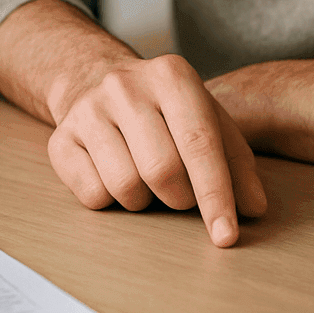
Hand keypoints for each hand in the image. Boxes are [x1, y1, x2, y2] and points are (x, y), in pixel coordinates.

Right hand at [46, 53, 267, 246]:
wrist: (95, 81)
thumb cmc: (164, 111)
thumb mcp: (207, 120)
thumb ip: (236, 162)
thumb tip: (253, 209)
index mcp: (171, 75)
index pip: (199, 144)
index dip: (216, 196)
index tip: (226, 237)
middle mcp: (125, 85)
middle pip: (162, 171)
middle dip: (179, 197)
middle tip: (179, 191)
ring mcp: (87, 109)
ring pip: (125, 186)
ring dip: (144, 200)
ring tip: (145, 178)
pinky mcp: (60, 138)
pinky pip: (92, 194)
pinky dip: (111, 200)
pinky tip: (113, 173)